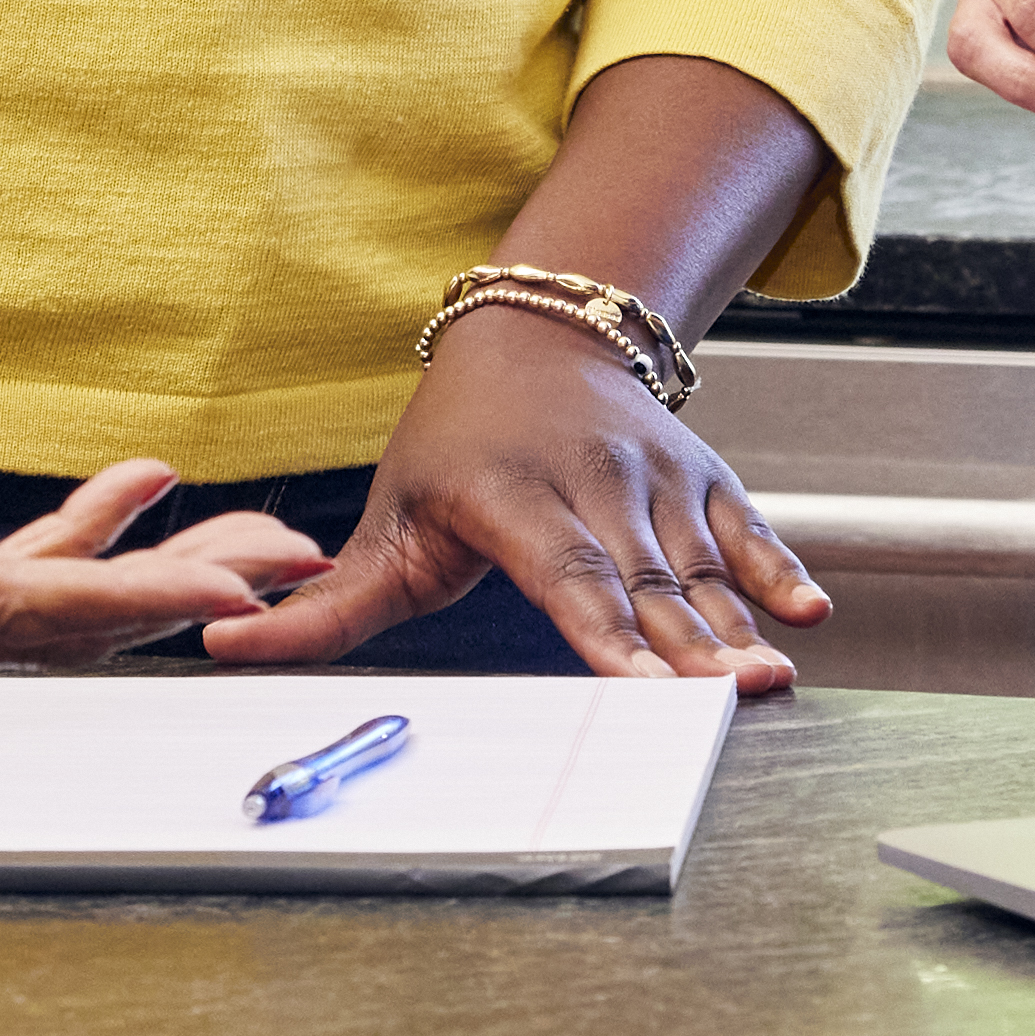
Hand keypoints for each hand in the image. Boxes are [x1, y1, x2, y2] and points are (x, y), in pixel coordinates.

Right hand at [0, 294, 323, 726]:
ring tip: (244, 538)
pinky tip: (119, 497)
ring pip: (40, 610)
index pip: (23, 605)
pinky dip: (69, 549)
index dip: (137, 592)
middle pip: (65, 621)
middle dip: (184, 593)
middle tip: (297, 566)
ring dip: (144, 575)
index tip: (235, 588)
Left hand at [209, 312, 833, 690]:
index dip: (605, 634)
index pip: (566, 576)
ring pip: (699, 568)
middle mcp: (594, 484)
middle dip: (688, 648)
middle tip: (728, 701)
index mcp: (513, 499)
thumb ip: (327, 604)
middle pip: (644, 583)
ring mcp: (654, 478)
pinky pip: (746, 530)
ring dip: (737, 628)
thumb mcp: (388, 517)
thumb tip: (224, 645)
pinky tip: (810, 614)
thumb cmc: (457, 441)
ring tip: (767, 681)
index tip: (640, 687)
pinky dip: (779, 569)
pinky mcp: (700, 477)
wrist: (540, 333)